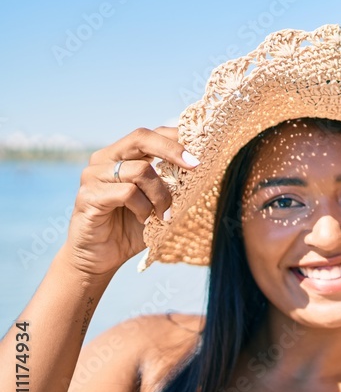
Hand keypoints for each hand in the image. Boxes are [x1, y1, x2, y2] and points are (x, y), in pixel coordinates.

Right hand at [63, 127, 198, 276]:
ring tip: (163, 214)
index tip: (200, 154)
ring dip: (160, 195)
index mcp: (122, 155)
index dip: (177, 138)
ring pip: (140, 170)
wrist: (99, 258)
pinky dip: (144, 208)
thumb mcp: (157, 201)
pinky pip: (127, 193)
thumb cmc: (131, 227)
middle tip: (195, 166)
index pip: (151, 134)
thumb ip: (170, 183)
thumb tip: (199, 167)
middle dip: (173, 150)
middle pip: (141, 137)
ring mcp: (93, 175)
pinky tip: (145, 220)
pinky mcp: (88, 195)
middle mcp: (104, 159)